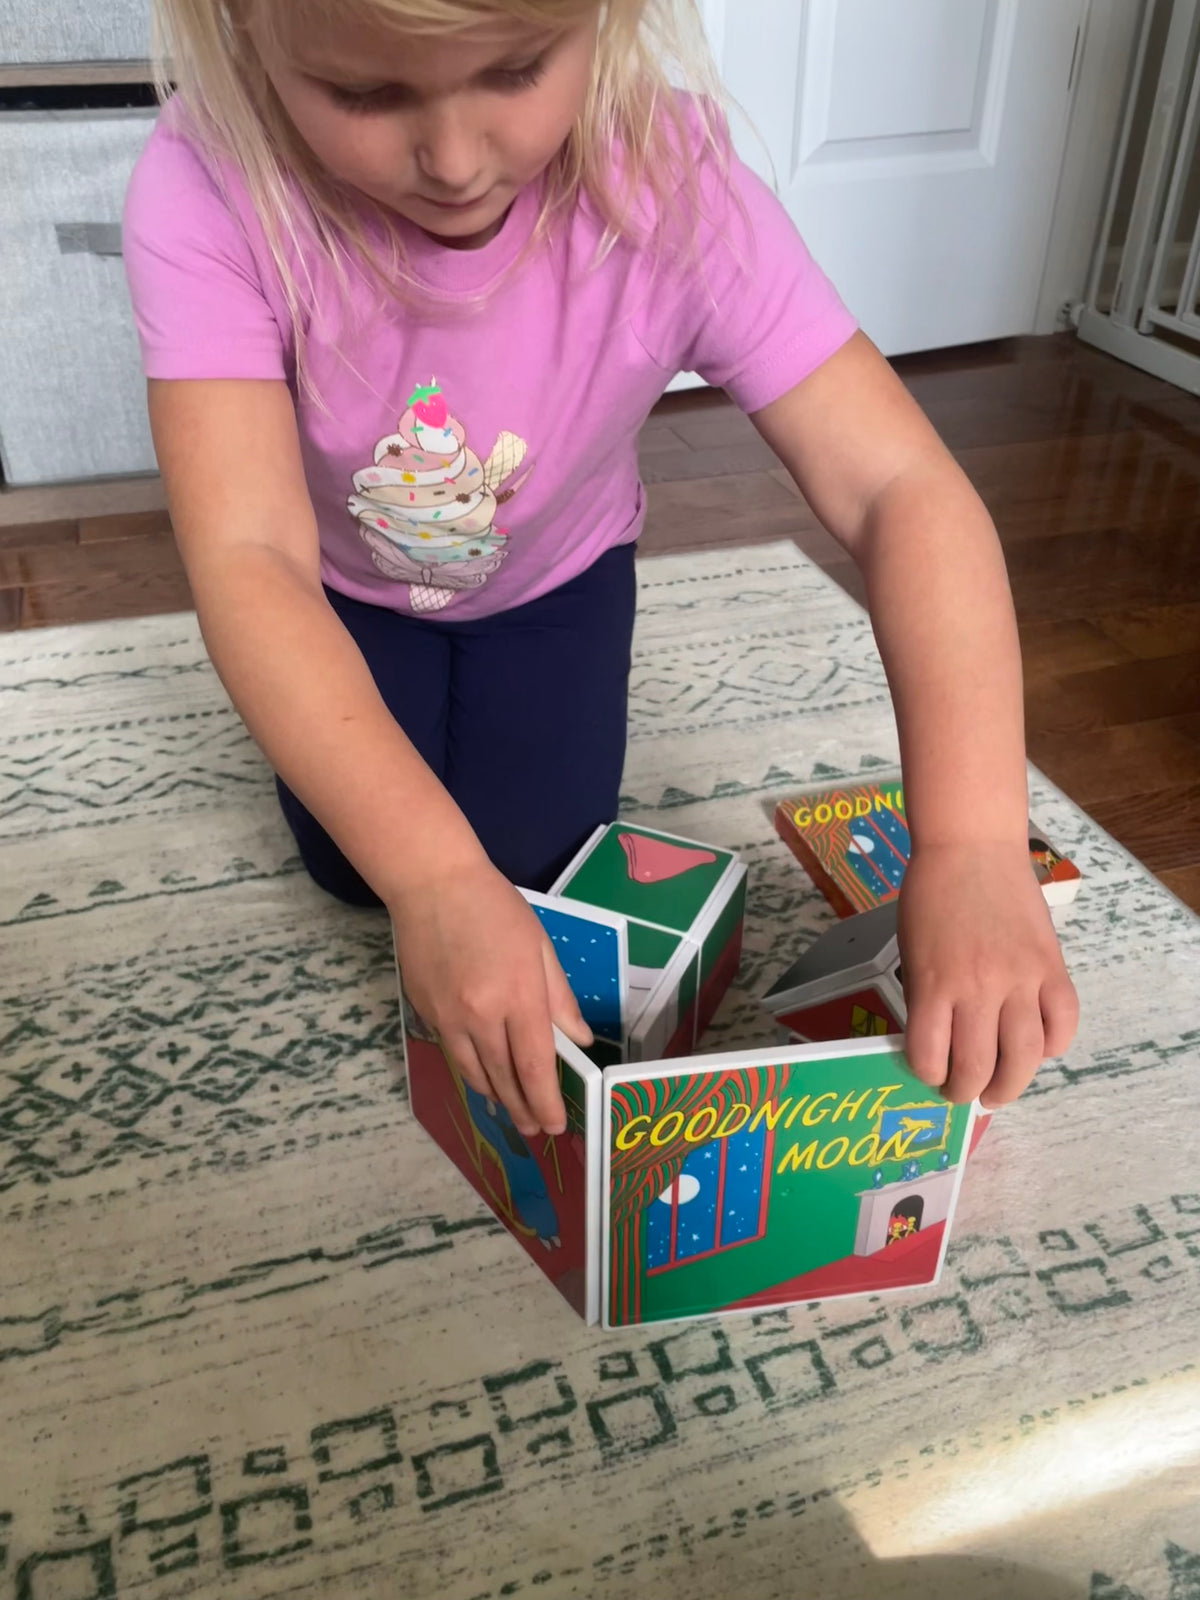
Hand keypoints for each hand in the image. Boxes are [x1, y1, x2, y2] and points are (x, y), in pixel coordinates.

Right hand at [391, 859, 592, 1137]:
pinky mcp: (425, 1012)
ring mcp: (447, 1017)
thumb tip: (578, 1040)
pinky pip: (453, 1054)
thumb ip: (559, 997)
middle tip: (538, 1129)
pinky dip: (472, 1073)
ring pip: (474, 1074)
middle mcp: (481, 1015)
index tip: (557, 1125)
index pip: (535, 1066)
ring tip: (513, 1110)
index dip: (546, 1101)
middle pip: (504, 1079)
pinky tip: (484, 1078)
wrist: (431, 883)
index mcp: (518, 996)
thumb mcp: (539, 946)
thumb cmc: (495, 908)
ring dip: (496, 1098)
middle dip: (523, 1110)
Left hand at [898, 841, 1078, 1109]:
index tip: (930, 1075)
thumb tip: (937, 1043)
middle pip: (979, 1066)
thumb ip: (925, 997)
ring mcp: (1021, 978)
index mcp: (933, 983)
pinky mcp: (1052, 967)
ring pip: (1026, 1055)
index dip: (928, 1076)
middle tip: (964, 1095)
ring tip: (999, 1091)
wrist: (972, 847)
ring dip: (1012, 1084)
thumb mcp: (912, 950)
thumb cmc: (931, 896)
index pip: (930, 1056)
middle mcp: (979, 987)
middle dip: (968, 1092)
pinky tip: (1038, 1049)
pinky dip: (1053, 1045)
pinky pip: (1062, 1023)